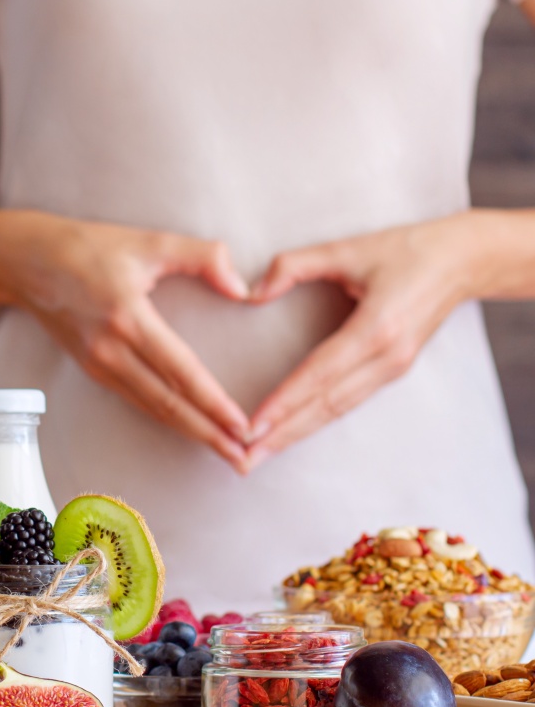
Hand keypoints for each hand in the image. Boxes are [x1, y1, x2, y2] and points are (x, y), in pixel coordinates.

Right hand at [19, 216, 250, 469]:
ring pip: (153, 409)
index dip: (214, 403)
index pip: (181, 372)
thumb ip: (203, 257)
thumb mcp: (150, 241)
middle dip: (209, 434)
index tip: (242, 426)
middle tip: (244, 459)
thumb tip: (243, 289)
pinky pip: (138, 401)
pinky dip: (167, 419)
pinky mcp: (93, 371)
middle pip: (169, 404)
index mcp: (128, 318)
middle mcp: (112, 350)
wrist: (28, 262)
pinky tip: (190, 429)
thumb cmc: (90, 247)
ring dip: (191, 433)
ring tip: (225, 452)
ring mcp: (99, 365)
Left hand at [242, 214, 478, 470]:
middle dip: (282, 435)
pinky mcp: (393, 371)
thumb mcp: (348, 247)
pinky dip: (318, 420)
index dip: (283, 402)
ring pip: (337, 411)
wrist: (463, 261)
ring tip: (261, 454)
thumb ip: (296, 265)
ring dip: (297, 434)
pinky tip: (294, 431)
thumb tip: (253, 292)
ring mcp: (393, 369)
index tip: (251, 425)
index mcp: (377, 329)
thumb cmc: (407, 250)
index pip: (319, 375)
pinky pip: (349, 402)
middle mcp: (386, 358)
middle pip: (326, 406)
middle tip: (244, 459)